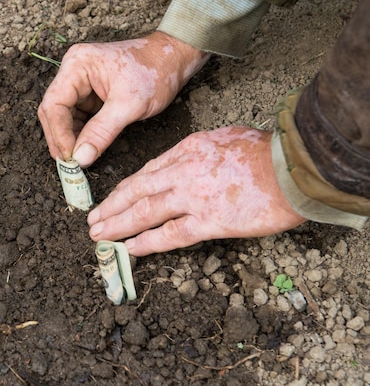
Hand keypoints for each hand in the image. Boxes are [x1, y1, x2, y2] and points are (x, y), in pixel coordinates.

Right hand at [38, 31, 208, 167]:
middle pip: (54, 110)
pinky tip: (85, 149)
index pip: (55, 103)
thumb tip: (80, 159)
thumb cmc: (155, 72)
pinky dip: (80, 134)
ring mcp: (80, 82)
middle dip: (60, 138)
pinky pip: (78, 117)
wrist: (174, 58)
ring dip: (69, 139)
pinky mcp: (90, 94)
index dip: (58, 133)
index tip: (69, 158)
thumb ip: (101, 132)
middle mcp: (73, 71)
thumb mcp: (129, 105)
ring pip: (64, 116)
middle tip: (69, 165)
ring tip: (77, 161)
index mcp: (77, 65)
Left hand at [87, 127, 306, 255]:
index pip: (147, 171)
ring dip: (118, 224)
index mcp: (186, 149)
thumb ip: (197, 152)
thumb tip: (183, 165)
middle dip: (110, 206)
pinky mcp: (210, 220)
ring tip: (98, 235)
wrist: (293, 166)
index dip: (125, 188)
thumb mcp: (222, 137)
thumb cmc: (264, 150)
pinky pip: (171, 234)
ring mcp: (194, 196)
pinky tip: (129, 248)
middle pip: (136, 190)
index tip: (111, 199)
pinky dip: (147, 242)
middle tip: (92, 219)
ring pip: (145, 211)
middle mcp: (183, 171)